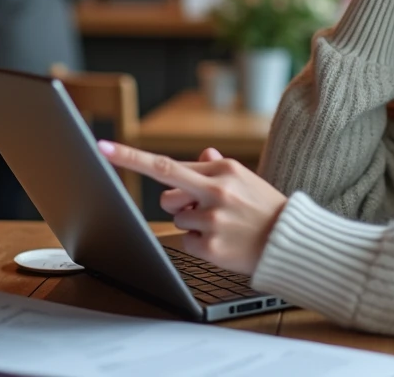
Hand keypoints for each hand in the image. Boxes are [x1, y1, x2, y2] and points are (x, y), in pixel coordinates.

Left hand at [98, 141, 286, 274]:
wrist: (289, 240)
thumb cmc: (265, 207)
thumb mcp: (245, 179)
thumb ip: (217, 166)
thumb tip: (201, 155)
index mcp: (222, 169)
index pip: (167, 164)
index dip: (130, 157)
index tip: (103, 147)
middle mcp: (215, 191)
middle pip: (166, 191)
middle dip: (170, 198)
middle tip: (191, 204)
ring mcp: (212, 219)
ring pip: (177, 217)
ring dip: (191, 220)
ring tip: (221, 224)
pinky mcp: (211, 245)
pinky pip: (186, 239)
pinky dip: (198, 240)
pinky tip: (221, 240)